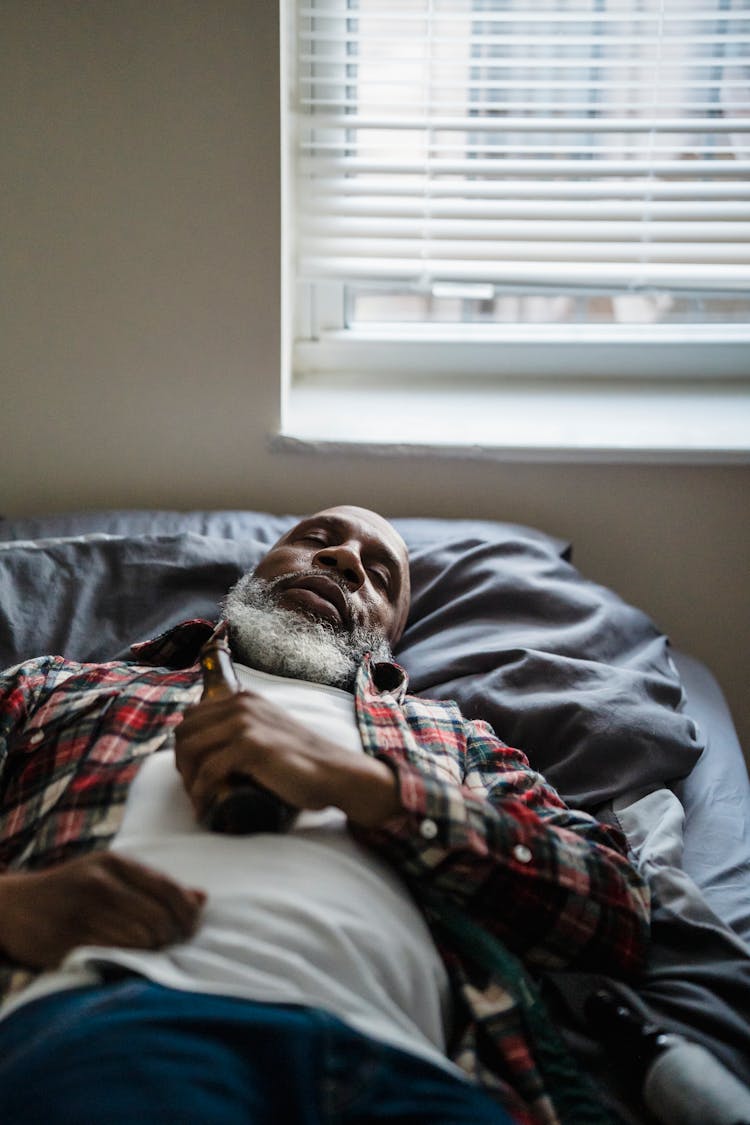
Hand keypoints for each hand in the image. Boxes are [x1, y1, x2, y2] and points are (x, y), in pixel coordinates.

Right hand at [0, 852, 205, 969]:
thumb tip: (202, 898)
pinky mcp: (67, 942)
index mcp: (115, 863)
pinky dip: (126, 963)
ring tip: (146, 953)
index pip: (168, 889)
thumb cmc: (73, 890)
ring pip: (139, 942)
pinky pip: (113, 957)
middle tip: (167, 946)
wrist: (13, 906)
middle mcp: (100, 884)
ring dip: (149, 953)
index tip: (191, 928)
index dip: (187, 913)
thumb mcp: (111, 875)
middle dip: (170, 938)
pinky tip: (124, 959)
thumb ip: (156, 885)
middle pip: (158, 920)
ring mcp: (81, 913)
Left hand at [174, 691, 400, 827]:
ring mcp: (246, 724)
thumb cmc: (303, 761)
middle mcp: (241, 705)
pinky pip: (209, 771)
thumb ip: (248, 729)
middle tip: (194, 789)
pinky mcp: (252, 746)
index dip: (185, 746)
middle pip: (185, 732)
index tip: (193, 772)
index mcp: (243, 699)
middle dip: (182, 764)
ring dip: (188, 780)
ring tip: (198, 800)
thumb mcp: (269, 732)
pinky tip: (204, 808)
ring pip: (191, 751)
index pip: (192, 717)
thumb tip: (216, 749)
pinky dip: (201, 793)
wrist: (336, 773)